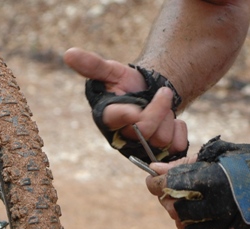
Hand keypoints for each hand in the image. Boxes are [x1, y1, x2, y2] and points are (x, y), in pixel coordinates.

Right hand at [64, 48, 187, 161]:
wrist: (151, 94)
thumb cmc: (127, 85)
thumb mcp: (112, 71)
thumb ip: (93, 65)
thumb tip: (68, 53)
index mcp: (109, 119)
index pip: (118, 119)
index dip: (128, 114)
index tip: (136, 107)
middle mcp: (124, 138)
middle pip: (145, 129)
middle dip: (159, 108)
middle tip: (164, 93)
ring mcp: (143, 149)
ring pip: (163, 138)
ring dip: (169, 118)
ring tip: (163, 109)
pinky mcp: (162, 154)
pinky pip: (178, 145)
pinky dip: (180, 129)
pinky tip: (173, 121)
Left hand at [147, 137, 249, 228]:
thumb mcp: (221, 154)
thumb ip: (187, 164)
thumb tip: (155, 169)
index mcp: (214, 180)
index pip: (169, 185)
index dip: (156, 182)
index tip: (152, 179)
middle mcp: (218, 206)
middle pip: (174, 209)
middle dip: (168, 198)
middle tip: (174, 189)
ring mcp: (227, 225)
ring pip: (187, 227)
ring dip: (182, 215)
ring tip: (190, 201)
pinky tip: (201, 216)